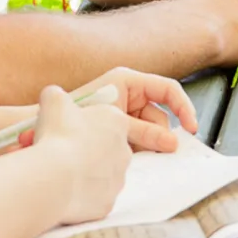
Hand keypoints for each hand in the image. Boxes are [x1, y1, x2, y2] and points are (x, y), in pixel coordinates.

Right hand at [27, 84, 132, 223]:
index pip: (104, 121)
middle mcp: (124, 150)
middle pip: (103, 148)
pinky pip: (93, 197)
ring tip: (56, 172)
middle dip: (83, 150)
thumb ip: (56, 95)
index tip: (64, 129)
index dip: (81, 125)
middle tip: (58, 151)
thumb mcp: (53, 102)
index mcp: (116, 122)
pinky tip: (61, 190)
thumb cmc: (57, 136)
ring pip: (100, 174)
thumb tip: (53, 95)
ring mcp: (118, 178)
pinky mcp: (108, 202)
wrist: (55, 177)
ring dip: (81, 172)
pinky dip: (79, 194)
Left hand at [77, 68, 196, 152]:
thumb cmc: (76, 118)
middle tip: (154, 152)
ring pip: (150, 131)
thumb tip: (172, 143)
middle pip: (160, 115)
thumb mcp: (118, 123)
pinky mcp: (119, 128)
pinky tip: (126, 156)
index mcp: (128, 81)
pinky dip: (137, 149)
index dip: (183, 107)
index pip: (168, 90)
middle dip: (159, 135)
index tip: (191, 128)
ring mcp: (124, 112)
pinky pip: (139, 139)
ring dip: (146, 145)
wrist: (46, 134)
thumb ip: (146, 132)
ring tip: (129, 153)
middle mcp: (129, 94)